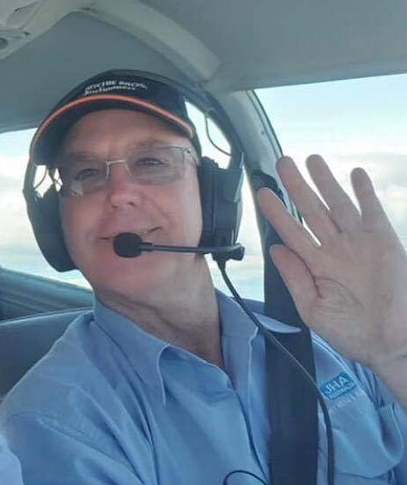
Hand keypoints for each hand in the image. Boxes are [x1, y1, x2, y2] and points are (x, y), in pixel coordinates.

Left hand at [257, 155, 406, 373]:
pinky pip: (372, 212)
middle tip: (281, 163)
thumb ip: (295, 278)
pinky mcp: (384, 242)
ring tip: (311, 160)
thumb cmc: (352, 332)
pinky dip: (364, 193)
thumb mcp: (313, 309)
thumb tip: (275, 249)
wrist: (391, 343)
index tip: (263, 194)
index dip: (276, 213)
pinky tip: (354, 175)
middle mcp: (335, 250)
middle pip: (311, 210)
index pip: (291, 232)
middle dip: (296, 186)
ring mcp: (359, 244)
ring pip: (338, 205)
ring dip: (325, 182)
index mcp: (315, 266)